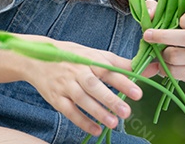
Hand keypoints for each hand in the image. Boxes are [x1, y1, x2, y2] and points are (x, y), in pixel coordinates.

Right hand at [21, 37, 143, 135]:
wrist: (35, 59)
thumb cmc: (73, 57)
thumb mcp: (94, 54)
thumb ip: (121, 64)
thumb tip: (149, 67)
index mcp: (90, 59)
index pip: (108, 70)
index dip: (123, 82)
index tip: (138, 93)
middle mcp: (77, 72)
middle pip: (94, 86)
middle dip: (110, 99)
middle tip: (127, 112)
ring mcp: (65, 85)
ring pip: (82, 100)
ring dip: (97, 112)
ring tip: (113, 123)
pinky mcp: (56, 98)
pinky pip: (69, 111)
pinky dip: (82, 121)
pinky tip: (96, 130)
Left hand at [141, 0, 184, 82]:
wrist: (169, 48)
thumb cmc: (168, 26)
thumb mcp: (161, 12)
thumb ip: (153, 7)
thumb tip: (149, 15)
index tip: (177, 19)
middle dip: (162, 36)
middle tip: (147, 35)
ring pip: (176, 56)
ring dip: (161, 54)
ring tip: (158, 51)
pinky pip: (175, 72)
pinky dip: (163, 68)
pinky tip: (161, 63)